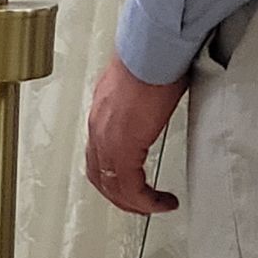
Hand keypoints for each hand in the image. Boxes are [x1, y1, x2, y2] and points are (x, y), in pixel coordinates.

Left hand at [85, 55, 188, 214]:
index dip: (111, 177)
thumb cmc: (152, 58)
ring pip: (113, 187)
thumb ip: (139, 102)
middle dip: (120, 197)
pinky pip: (131, 188)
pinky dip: (145, 201)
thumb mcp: (139, 86)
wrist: (153, 49)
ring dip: (133, 203)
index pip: (97, 156)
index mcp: (100, 113)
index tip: (130, 185)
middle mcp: (98, 128)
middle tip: (139, 206)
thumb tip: (151, 105)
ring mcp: (108, 139)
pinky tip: (161, 202)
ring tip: (153, 208)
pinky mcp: (124, 148)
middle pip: (100, 178)